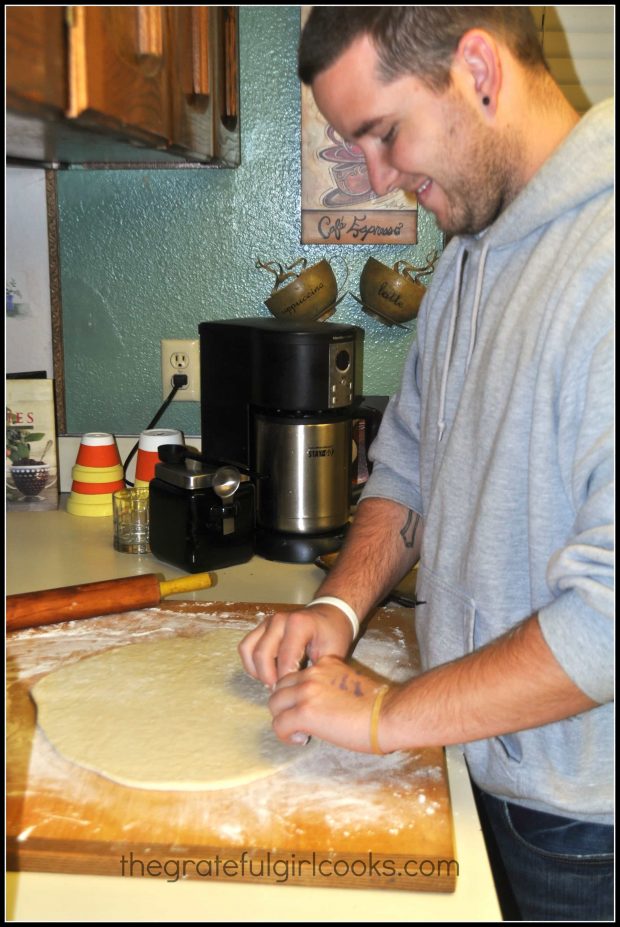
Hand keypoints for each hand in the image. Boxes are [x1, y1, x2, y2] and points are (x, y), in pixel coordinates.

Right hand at [238, 605, 353, 688]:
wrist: (328, 614)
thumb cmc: (332, 634)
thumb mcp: (332, 653)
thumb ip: (316, 671)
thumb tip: (299, 693)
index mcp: (299, 624)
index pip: (285, 659)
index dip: (286, 680)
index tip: (293, 692)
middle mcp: (279, 620)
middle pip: (262, 654)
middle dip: (268, 678)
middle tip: (281, 691)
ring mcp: (267, 622)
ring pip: (248, 650)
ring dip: (257, 671)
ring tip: (272, 682)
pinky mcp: (260, 627)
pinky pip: (245, 646)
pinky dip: (251, 663)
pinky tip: (265, 673)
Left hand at [269, 655, 394, 752]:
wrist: (389, 714)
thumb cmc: (379, 705)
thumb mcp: (350, 683)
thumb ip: (330, 686)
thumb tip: (319, 705)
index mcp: (325, 664)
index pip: (296, 675)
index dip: (296, 694)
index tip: (306, 709)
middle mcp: (313, 673)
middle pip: (280, 687)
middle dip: (285, 706)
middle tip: (298, 722)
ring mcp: (307, 691)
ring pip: (275, 704)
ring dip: (283, 719)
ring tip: (299, 731)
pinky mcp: (305, 712)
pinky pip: (279, 724)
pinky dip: (285, 735)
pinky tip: (302, 739)